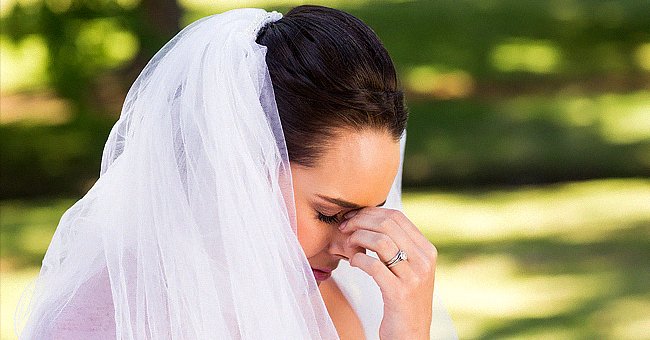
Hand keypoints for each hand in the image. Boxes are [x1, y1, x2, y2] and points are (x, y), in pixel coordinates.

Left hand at [339, 208, 435, 339]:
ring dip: (357, 238)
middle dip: (360, 221)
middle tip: (344, 228)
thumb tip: (371, 219)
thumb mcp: (409, 268)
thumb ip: (398, 245)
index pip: (397, 217)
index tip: (353, 217)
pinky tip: (353, 263)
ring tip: (348, 245)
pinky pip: (373, 265)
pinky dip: (357, 259)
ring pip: (380, 241)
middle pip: (387, 225)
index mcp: (427, 250)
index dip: (371, 213)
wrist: (411, 334)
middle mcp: (424, 260)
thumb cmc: (403, 300)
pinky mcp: (399, 293)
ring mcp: (413, 276)